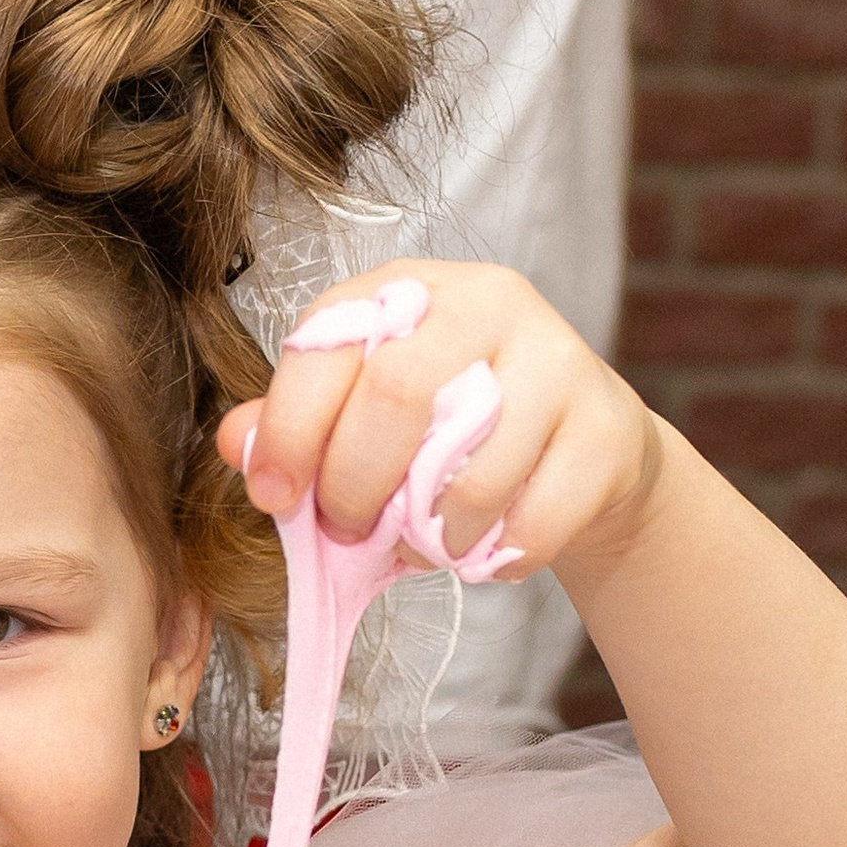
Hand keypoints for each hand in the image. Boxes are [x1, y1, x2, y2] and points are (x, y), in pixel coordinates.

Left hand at [219, 262, 661, 578]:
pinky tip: (488, 552)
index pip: (329, 343)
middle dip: (355, 483)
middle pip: (397, 391)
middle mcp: (485, 302)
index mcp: (407, 291)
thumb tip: (238, 443)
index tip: (274, 496)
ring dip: (433, 534)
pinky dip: (499, 556)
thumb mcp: (363, 416)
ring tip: (425, 544)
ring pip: (473, 467)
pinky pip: (538, 515)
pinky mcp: (608, 426)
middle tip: (348, 532)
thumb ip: (296, 425)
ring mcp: (557, 358)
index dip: (290, 428)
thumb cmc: (451, 434)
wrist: (581, 456)